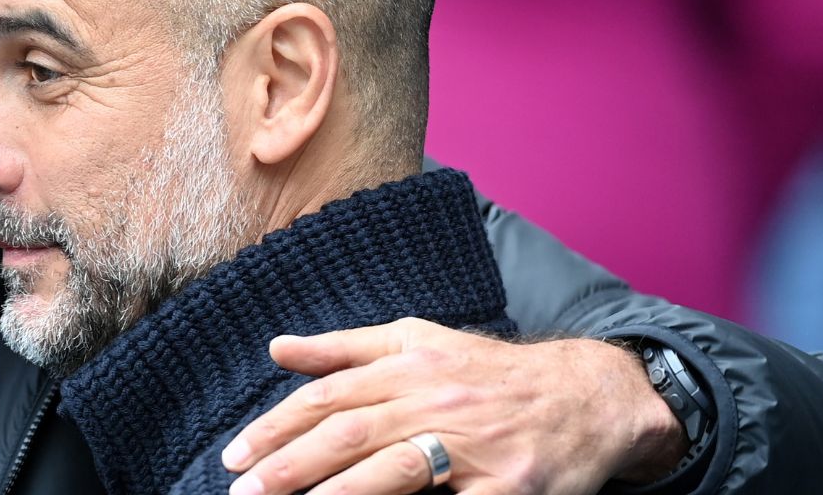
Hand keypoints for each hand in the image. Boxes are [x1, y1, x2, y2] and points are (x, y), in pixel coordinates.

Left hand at [220, 318, 686, 494]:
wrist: (588, 396)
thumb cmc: (490, 374)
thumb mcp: (418, 342)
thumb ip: (346, 348)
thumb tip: (278, 348)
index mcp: (409, 366)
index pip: (327, 398)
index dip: (276, 428)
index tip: (234, 457)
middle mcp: (436, 400)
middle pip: (350, 434)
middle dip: (289, 466)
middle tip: (243, 492)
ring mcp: (474, 446)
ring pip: (394, 469)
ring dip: (336, 492)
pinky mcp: (508, 487)